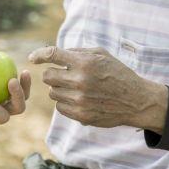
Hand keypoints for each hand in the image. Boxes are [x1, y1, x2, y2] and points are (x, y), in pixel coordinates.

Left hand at [27, 46, 167, 130]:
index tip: (32, 58)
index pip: (52, 55)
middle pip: (47, 77)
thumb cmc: (117, 73)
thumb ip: (76, 52)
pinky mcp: (81, 116)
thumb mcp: (101, 54)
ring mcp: (80, 100)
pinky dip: (65, 102)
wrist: (136, 100)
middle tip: (63, 75)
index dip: (39, 55)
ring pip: (53, 93)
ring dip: (60, 89)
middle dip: (53, 74)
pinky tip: (79, 99)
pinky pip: (60, 107)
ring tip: (76, 88)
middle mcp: (80, 81)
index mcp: (85, 63)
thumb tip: (52, 54)